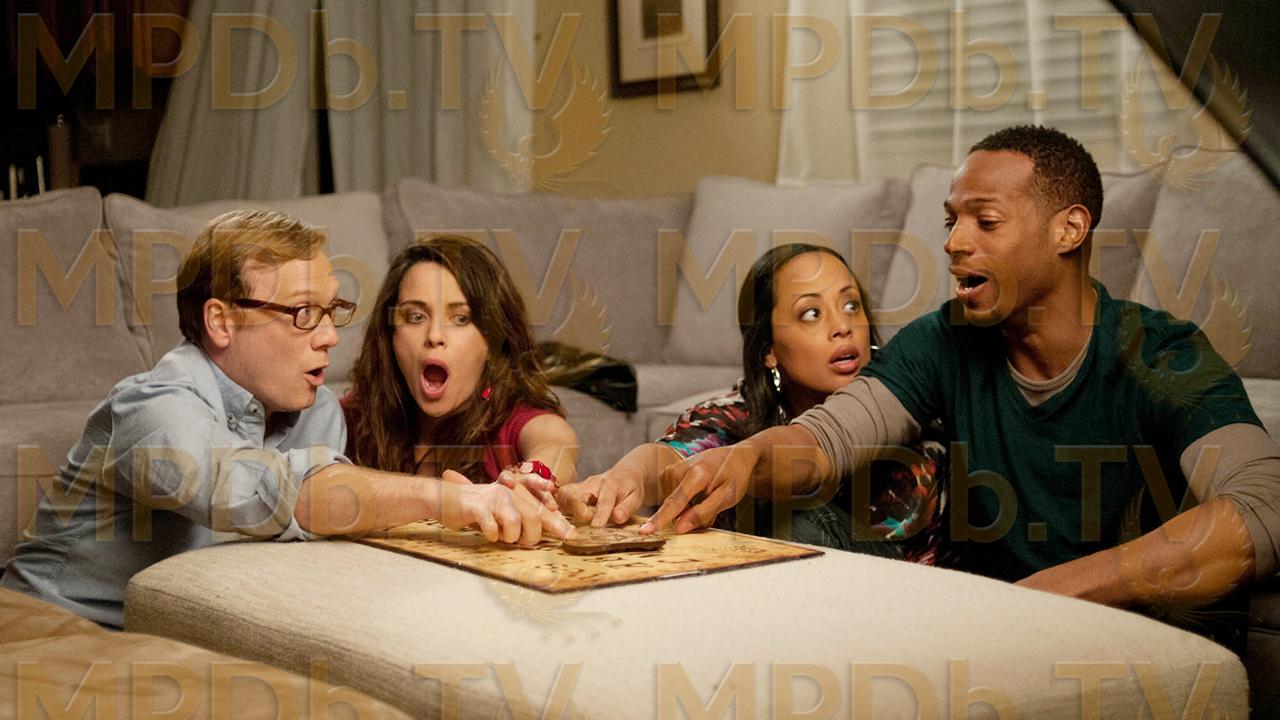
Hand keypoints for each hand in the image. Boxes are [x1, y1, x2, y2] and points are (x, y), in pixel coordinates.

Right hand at [438, 470, 574, 544]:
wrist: (448, 499)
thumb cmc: (481, 508)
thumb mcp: (507, 507)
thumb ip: (529, 514)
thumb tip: (560, 528)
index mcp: (518, 490)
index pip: (543, 503)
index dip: (557, 519)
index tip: (571, 534)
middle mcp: (509, 491)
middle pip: (535, 516)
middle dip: (534, 536)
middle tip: (526, 543)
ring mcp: (493, 497)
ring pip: (516, 522)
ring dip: (512, 537)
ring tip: (503, 538)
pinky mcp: (477, 507)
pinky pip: (493, 527)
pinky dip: (493, 535)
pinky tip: (490, 534)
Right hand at [558, 466, 646, 527]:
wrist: (624, 475)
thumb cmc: (630, 488)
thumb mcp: (636, 498)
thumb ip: (626, 508)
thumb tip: (616, 518)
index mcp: (610, 484)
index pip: (603, 500)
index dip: (599, 514)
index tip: (596, 526)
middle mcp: (591, 483)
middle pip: (574, 495)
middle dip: (578, 513)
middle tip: (589, 522)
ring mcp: (580, 486)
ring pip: (564, 496)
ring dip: (567, 511)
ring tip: (578, 521)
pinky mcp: (573, 491)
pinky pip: (561, 498)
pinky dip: (561, 509)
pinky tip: (566, 519)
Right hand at [640, 444, 759, 534]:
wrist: (735, 455)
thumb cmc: (735, 476)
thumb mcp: (727, 497)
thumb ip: (703, 513)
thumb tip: (679, 528)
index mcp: (697, 474)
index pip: (675, 502)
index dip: (660, 519)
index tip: (645, 531)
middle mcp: (678, 469)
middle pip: (674, 508)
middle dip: (690, 515)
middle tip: (711, 506)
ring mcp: (671, 470)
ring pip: (673, 505)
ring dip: (688, 509)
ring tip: (706, 497)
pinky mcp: (668, 473)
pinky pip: (672, 498)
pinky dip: (684, 502)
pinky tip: (698, 494)